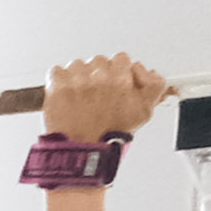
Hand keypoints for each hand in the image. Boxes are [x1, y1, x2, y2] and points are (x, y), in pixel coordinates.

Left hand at [41, 50, 172, 145]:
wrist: (81, 151)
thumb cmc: (109, 135)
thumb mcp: (144, 112)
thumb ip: (154, 87)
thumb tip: (150, 73)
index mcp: (121, 78)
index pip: (121, 59)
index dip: (117, 71)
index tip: (113, 82)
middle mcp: (100, 76)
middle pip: (99, 61)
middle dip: (98, 75)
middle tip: (96, 95)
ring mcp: (77, 79)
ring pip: (78, 65)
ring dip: (78, 78)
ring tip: (79, 99)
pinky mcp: (57, 85)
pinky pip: (57, 72)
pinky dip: (58, 81)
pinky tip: (64, 96)